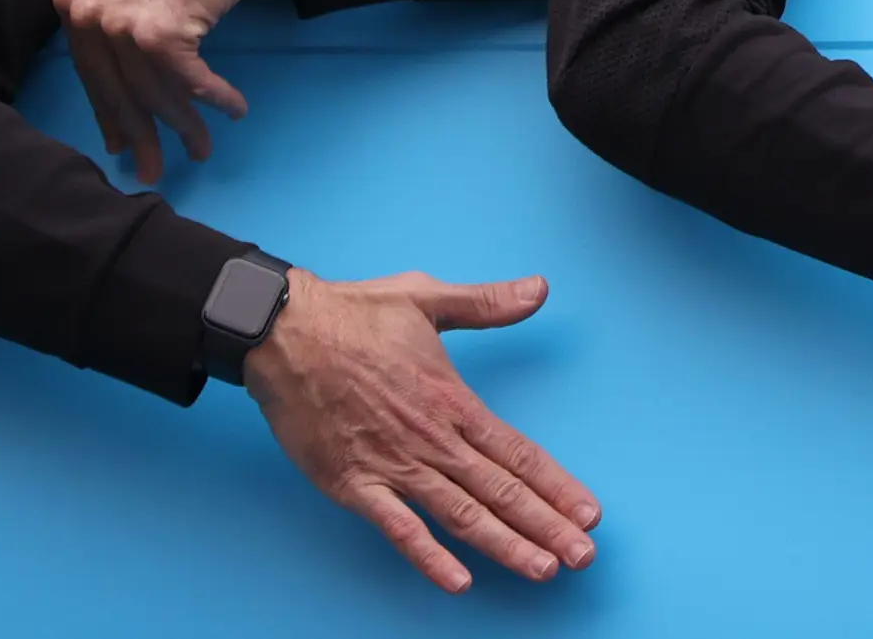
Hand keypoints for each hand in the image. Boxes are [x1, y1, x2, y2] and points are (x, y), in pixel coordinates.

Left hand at [52, 0, 298, 184]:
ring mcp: (119, 22)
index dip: (108, 113)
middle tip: (152, 171)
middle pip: (116, 91)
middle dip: (138, 136)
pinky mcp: (160, 31)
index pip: (89, 71)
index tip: (118, 144)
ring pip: (153, 93)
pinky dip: (214, 99)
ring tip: (202, 147)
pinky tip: (233, 107)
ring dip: (184, 125)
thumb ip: (115, 13)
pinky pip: (189, 82)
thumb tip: (120, 70)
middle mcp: (86, 11)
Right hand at [244, 270, 598, 592]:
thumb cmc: (354, 314)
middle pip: (501, 491)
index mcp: (453, 400)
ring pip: (460, 515)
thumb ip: (487, 303)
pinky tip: (458, 582)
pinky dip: (428, 557)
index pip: (518, 452)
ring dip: (504, 545)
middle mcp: (432, 439)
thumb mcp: (428, 297)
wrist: (283, 333)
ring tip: (542, 569)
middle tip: (584, 556)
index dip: (557, 485)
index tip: (589, 512)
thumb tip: (539, 289)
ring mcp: (393, 465)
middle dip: (546, 525)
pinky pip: (398, 528)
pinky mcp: (353, 484)